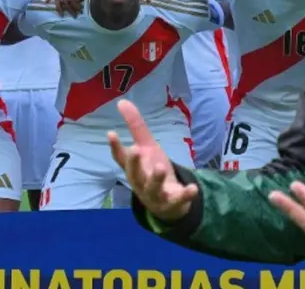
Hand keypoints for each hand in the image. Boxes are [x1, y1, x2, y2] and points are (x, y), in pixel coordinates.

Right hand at [108, 99, 197, 222]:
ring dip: (156, 179)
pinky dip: (185, 195)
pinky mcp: (172, 202)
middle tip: (135, 149)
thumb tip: (122, 101)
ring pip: (153, 188)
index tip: (111, 133)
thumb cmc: (152, 171)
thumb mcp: (147, 148)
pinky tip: (193, 188)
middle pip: (134, 174)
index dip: (115, 147)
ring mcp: (155, 194)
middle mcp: (141, 182)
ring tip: (161, 167)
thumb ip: (136, 126)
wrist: (168, 204)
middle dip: (134, 163)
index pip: (121, 158)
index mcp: (134, 168)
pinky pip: (178, 200)